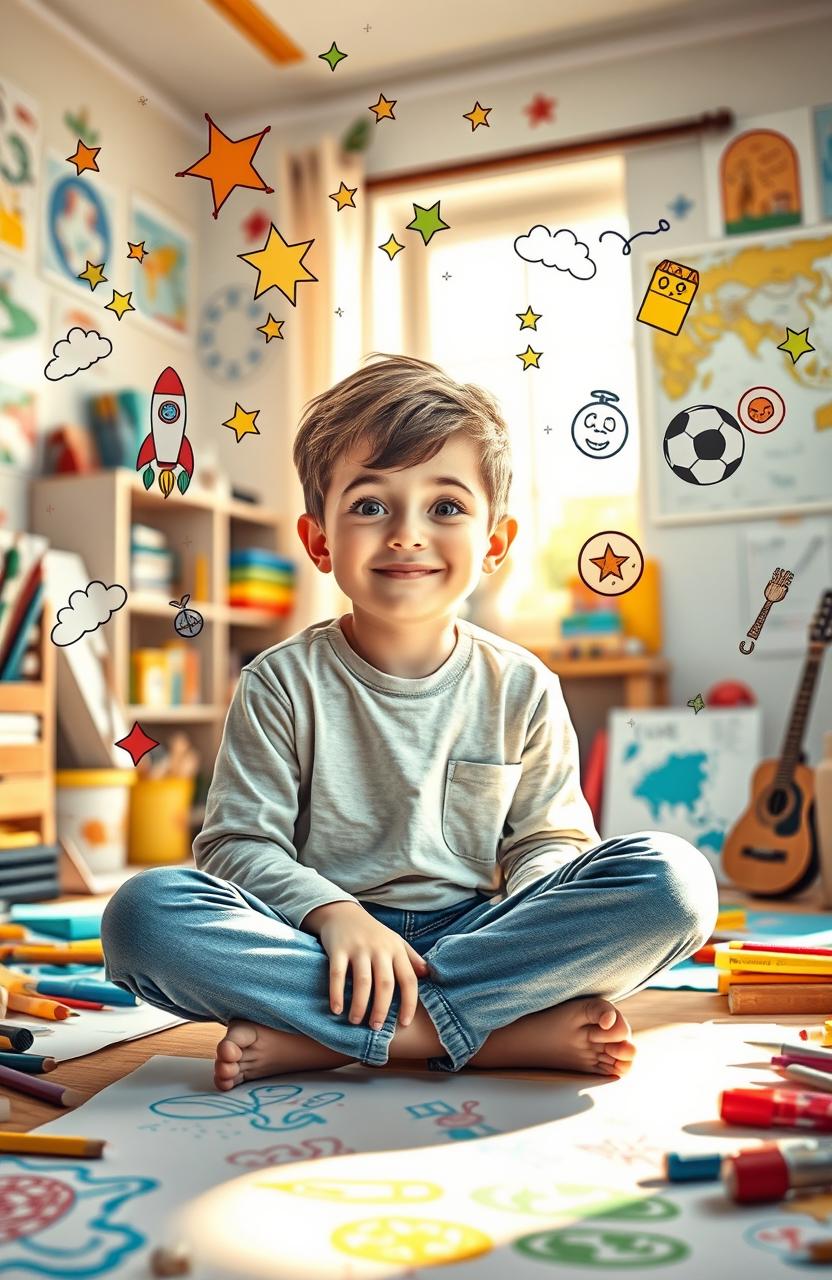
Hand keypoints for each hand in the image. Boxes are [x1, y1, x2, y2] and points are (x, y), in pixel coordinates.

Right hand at [317, 903, 429, 1030]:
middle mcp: (380, 949)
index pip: (408, 979)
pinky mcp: (338, 949)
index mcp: (396, 949)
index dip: (409, 1003)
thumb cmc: (373, 934)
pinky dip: (336, 993)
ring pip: (362, 981)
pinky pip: (337, 975)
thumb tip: (429, 974)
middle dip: (381, 1009)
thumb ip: (411, 958)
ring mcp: (358, 948)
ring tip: (355, 1021)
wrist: (343, 913)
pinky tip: (336, 1009)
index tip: (404, 1023)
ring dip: (359, 1005)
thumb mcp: (395, 942)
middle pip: (385, 984)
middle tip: (375, 1027)